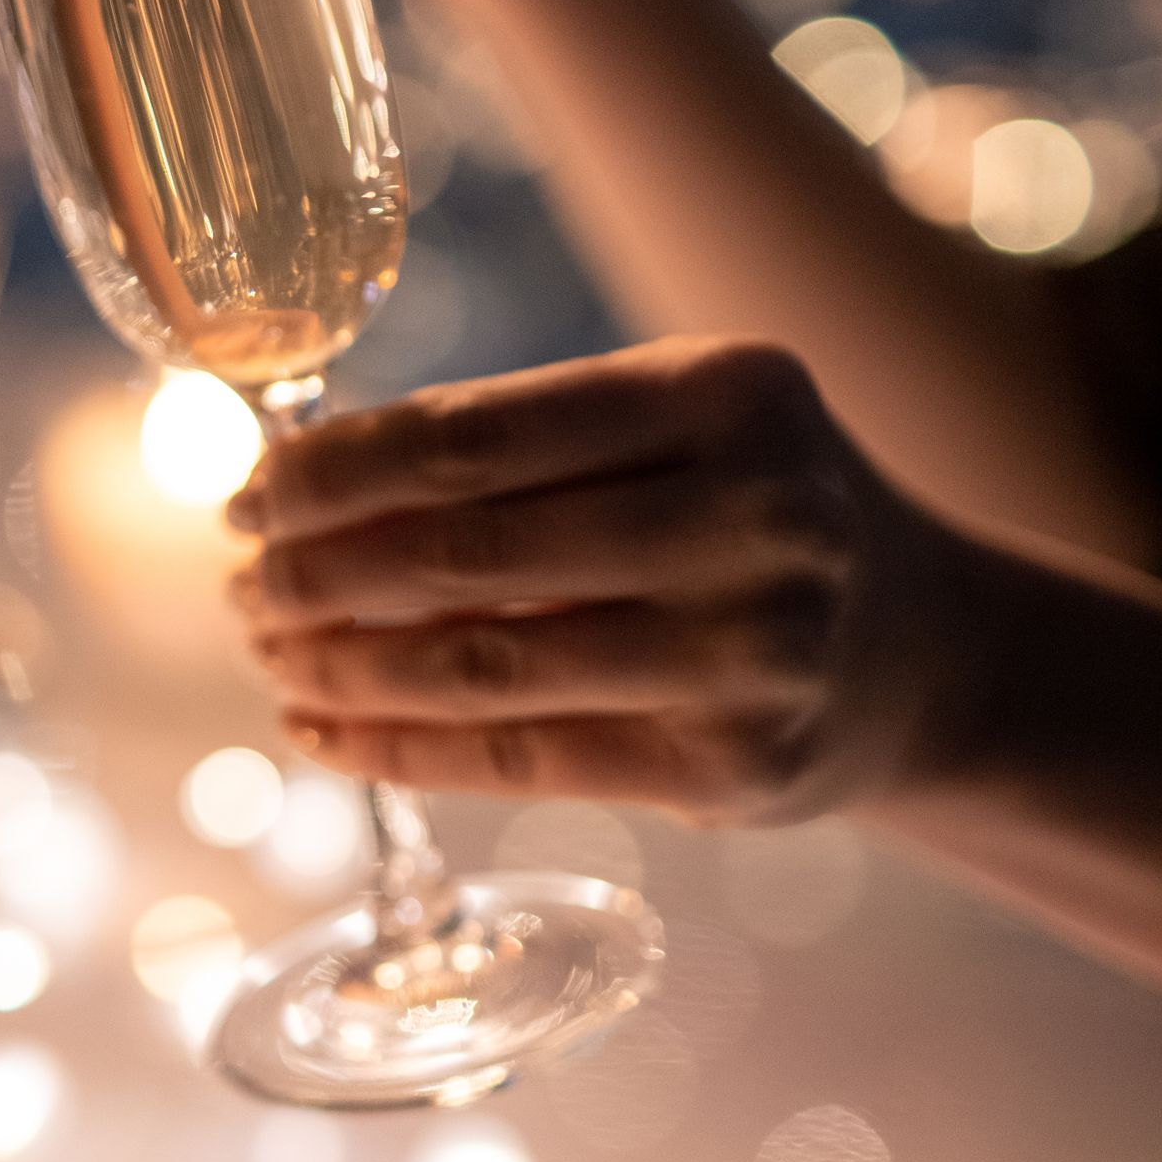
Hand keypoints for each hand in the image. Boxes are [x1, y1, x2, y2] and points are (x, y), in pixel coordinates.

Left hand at [227, 338, 963, 820]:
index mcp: (725, 392)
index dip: (333, 474)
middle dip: (317, 576)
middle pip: (465, 551)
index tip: (246, 501)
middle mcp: (753, 514)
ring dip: (343, 668)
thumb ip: (523, 436)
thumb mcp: (680, 422)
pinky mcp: (731, 768)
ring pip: (483, 666)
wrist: (921, 650)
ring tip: (270, 659)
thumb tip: (299, 484)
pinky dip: (399, 750)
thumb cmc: (745, 507)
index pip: (472, 435)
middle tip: (240, 591)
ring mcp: (751, 651)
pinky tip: (324, 733)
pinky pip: (522, 762)